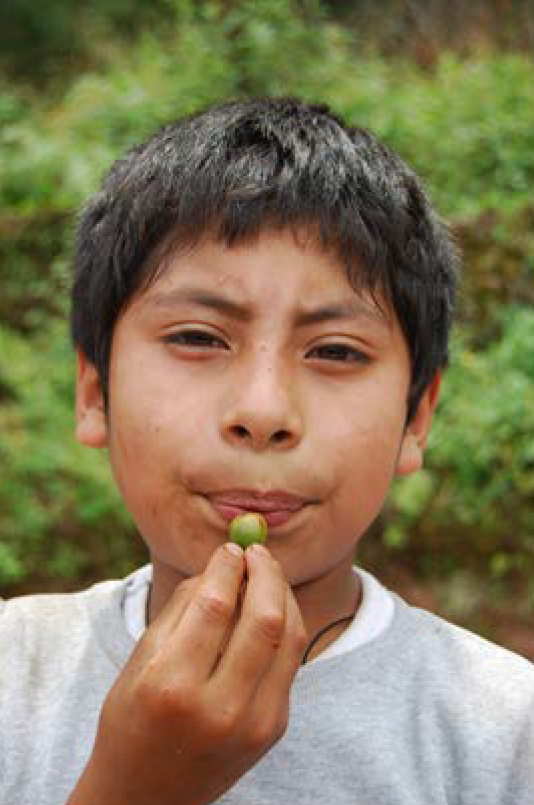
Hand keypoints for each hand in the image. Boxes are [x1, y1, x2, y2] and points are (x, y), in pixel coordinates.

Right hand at [66, 543, 307, 804]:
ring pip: (289, 638)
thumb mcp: (140, 661)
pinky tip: (271, 609)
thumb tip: (224, 562)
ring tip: (267, 574)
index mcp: (172, 686)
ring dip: (283, 595)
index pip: (215, 606)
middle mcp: (219, 708)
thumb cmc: (133, 718)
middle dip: (266, 572)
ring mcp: (253, 723)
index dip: (228, 567)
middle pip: (265, 619)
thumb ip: (182, 608)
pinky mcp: (274, 729)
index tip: (230, 547)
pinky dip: (285, 626)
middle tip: (257, 551)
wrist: (148, 795)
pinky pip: (290, 662)